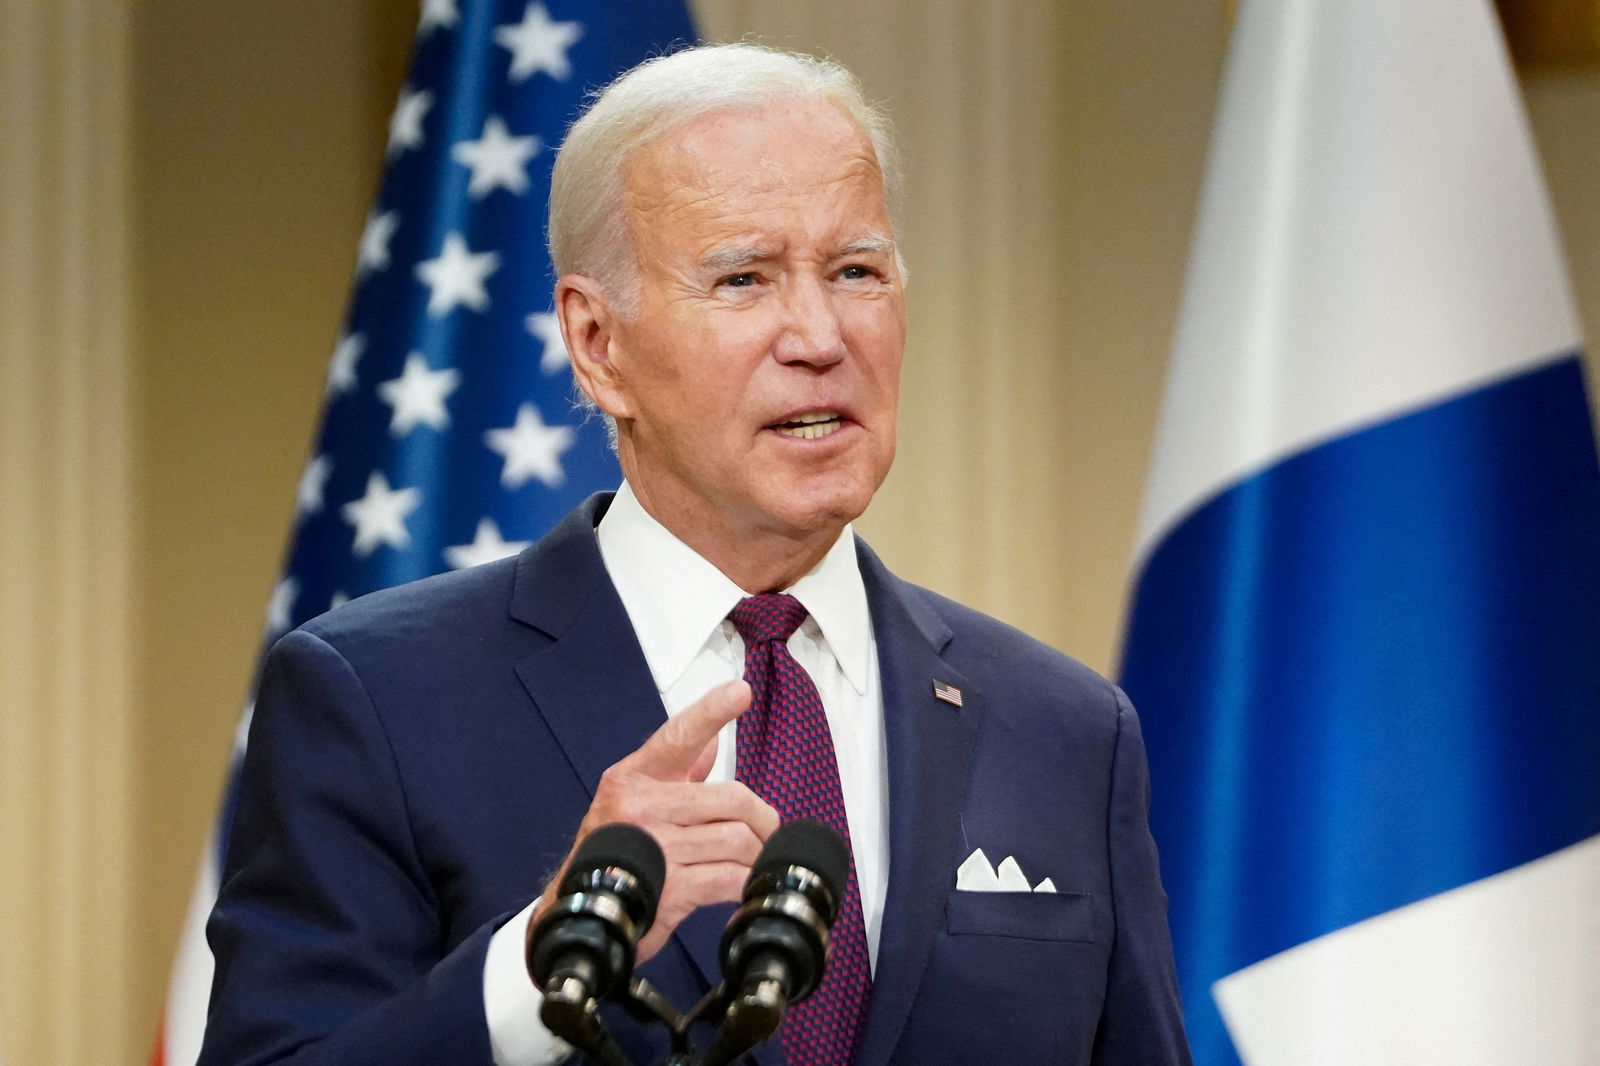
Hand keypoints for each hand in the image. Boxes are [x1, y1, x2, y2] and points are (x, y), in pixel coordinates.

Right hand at [528, 679, 777, 964]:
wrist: (582, 910)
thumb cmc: (615, 848)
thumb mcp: (635, 800)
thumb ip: (677, 770)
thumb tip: (710, 737)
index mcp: (634, 776)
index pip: (677, 736)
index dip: (711, 711)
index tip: (739, 691)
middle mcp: (641, 806)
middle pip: (733, 797)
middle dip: (762, 818)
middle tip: (767, 832)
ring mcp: (655, 848)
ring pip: (737, 839)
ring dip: (756, 855)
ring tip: (752, 863)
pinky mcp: (669, 890)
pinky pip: (730, 878)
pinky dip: (747, 883)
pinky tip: (742, 887)